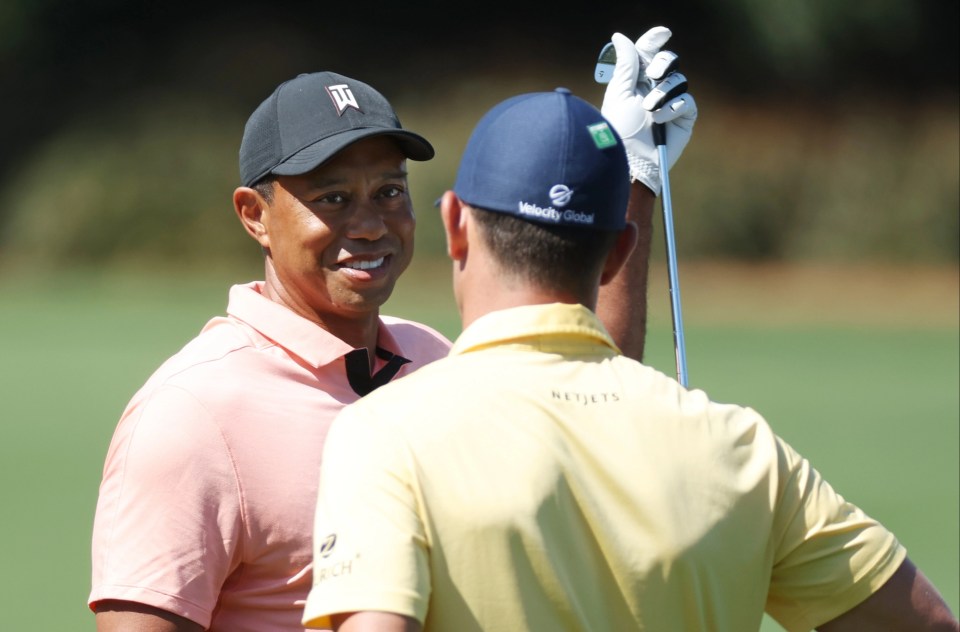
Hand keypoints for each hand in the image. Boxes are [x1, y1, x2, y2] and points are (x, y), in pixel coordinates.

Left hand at [601, 27, 696, 195]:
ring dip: (663, 92)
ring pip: (679, 79)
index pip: (648, 54)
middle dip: (663, 63)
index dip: (655, 41)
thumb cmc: (620, 130)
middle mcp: (654, 90)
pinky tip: (661, 119)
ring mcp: (670, 104)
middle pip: (669, 61)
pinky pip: (687, 100)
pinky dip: (674, 107)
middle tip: (654, 74)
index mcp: (636, 82)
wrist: (631, 160)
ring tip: (649, 109)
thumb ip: (625, 64)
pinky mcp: (683, 119)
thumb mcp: (619, 93)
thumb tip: (620, 36)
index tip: (663, 33)